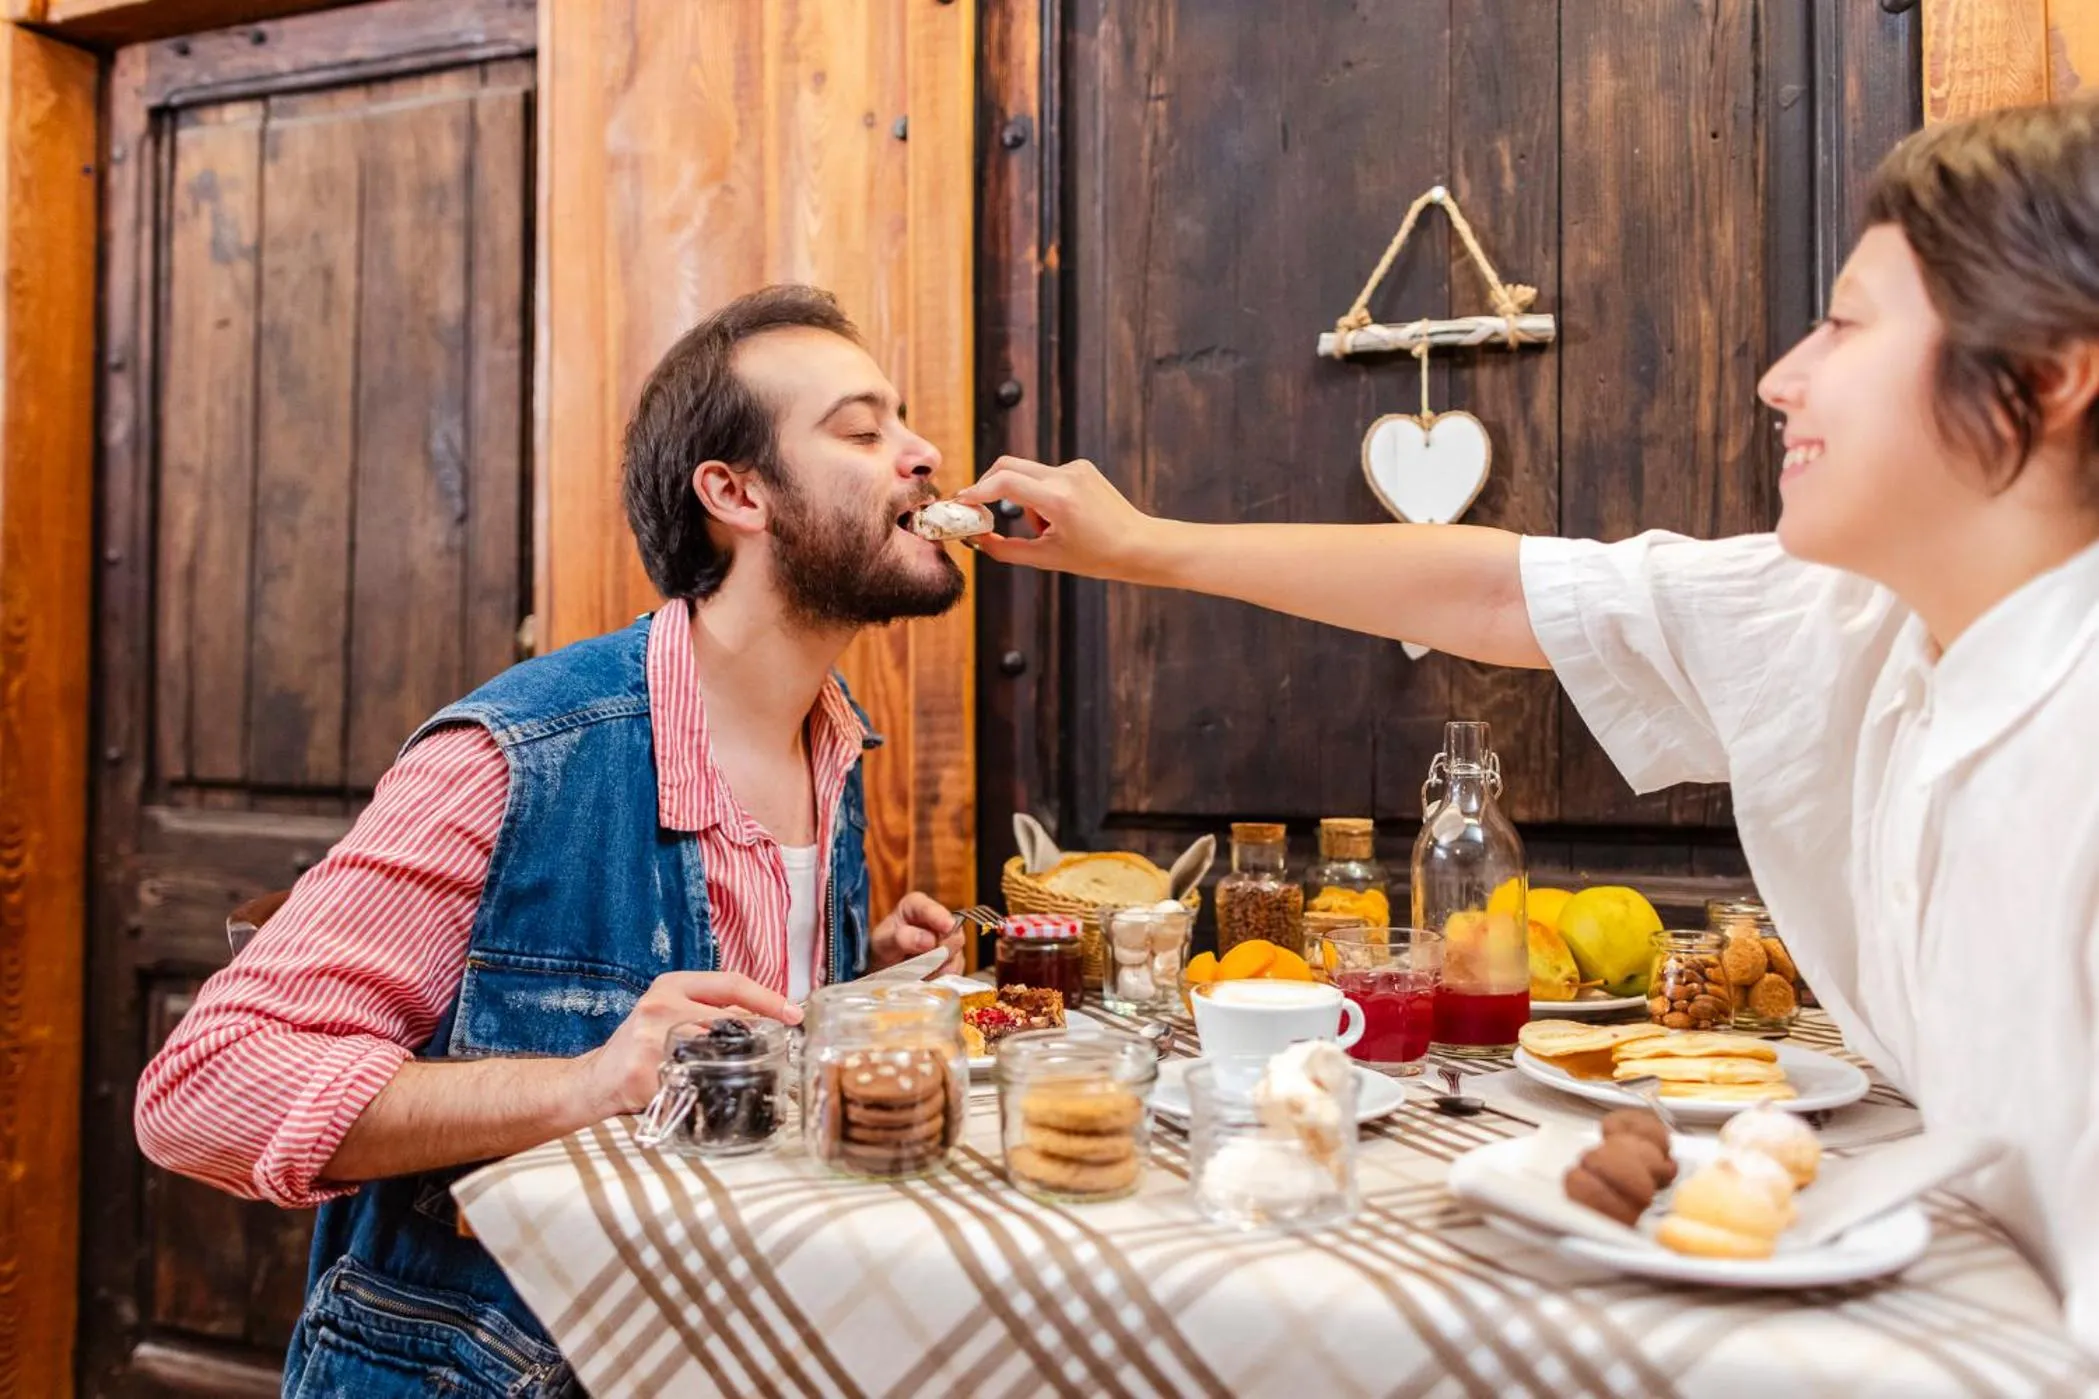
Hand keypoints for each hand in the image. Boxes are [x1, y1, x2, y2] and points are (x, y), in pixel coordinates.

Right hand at [570, 971, 800, 1120]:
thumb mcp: (671, 1012)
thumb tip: (769, 1019)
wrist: (598, 1078)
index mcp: (672, 985)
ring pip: (717, 1051)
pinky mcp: (644, 1071)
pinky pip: (694, 1082)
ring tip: (744, 1077)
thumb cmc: (643, 1045)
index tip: (794, 1014)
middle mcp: (661, 1005)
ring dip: (737, 1067)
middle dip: (758, 1039)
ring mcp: (651, 1038)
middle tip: (778, 1054)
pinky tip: (713, 1096)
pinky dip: (711, 1092)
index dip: (769, 998)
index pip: (732, 983)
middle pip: (730, 1019)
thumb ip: (710, 1010)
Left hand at [870, 891, 961, 975]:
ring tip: (917, 970)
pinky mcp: (955, 958)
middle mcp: (938, 918)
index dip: (940, 918)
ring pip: (955, 955)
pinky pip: (955, 971)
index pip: (931, 909)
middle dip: (939, 951)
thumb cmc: (884, 948)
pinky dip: (939, 977)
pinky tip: (925, 976)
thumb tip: (930, 940)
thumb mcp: (883, 943)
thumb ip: (901, 938)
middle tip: (920, 962)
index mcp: (917, 905)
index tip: (946, 927)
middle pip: (953, 933)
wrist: (886, 967)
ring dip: (937, 968)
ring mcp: (950, 938)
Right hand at [956, 456, 1158, 580]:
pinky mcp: (1081, 467)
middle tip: (980, 509)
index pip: (1004, 482)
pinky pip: (1046, 476)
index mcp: (1058, 499)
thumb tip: (976, 540)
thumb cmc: (1098, 557)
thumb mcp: (1046, 559)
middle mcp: (1066, 476)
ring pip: (1027, 474)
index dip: (977, 491)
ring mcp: (1075, 468)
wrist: (1139, 545)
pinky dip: (1041, 495)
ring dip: (1022, 499)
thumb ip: (1005, 549)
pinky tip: (1061, 518)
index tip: (962, 502)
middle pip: (1008, 466)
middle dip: (989, 487)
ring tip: (1044, 528)